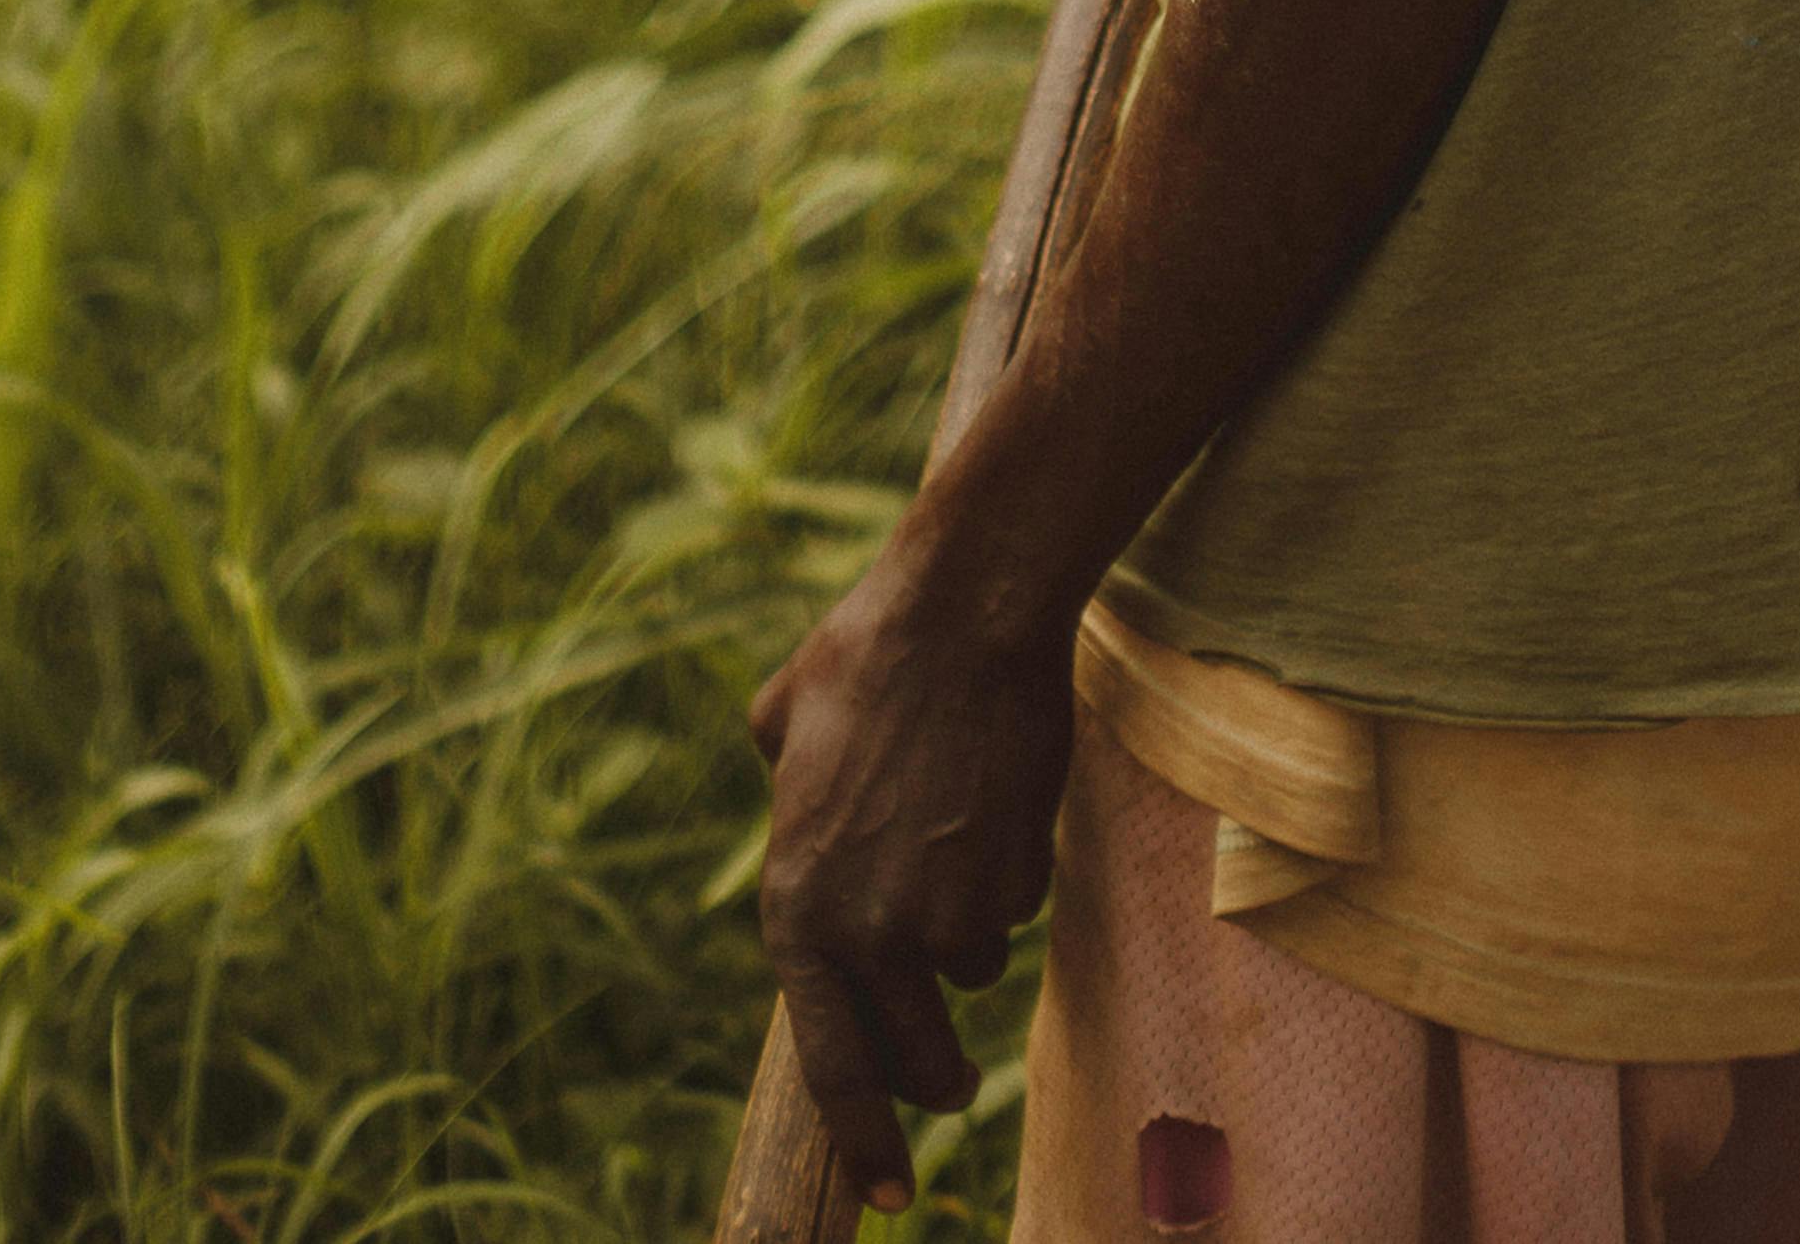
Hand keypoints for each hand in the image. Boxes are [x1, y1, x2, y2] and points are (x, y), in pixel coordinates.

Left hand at [748, 521, 1078, 1214]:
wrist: (965, 614)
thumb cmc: (864, 660)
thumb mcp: (784, 730)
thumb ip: (784, 794)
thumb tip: (788, 794)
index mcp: (797, 909)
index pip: (831, 1067)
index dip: (862, 1143)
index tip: (889, 1195)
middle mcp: (868, 933)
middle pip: (920, 1062)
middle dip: (938, 1077)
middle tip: (950, 1083)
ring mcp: (949, 914)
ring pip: (971, 974)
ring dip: (967, 934)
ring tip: (953, 836)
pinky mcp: (1015, 882)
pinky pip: (1013, 911)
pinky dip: (1005, 879)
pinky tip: (989, 801)